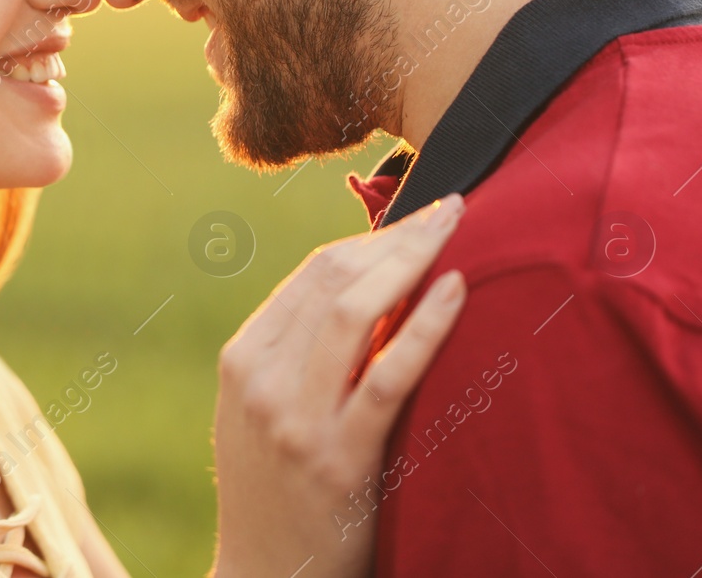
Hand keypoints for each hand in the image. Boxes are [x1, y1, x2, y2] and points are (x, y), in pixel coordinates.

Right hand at [211, 194, 467, 577]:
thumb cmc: (278, 493)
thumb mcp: (263, 413)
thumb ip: (298, 356)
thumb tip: (369, 289)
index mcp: (243, 359)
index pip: (310, 274)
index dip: (371, 238)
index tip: (419, 218)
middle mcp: (261, 379)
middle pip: (332, 278)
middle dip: (397, 236)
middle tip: (449, 209)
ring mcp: (295, 418)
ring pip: (352, 310)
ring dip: (412, 260)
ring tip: (457, 232)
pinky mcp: (337, 458)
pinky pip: (386, 377)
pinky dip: (424, 326)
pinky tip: (456, 292)